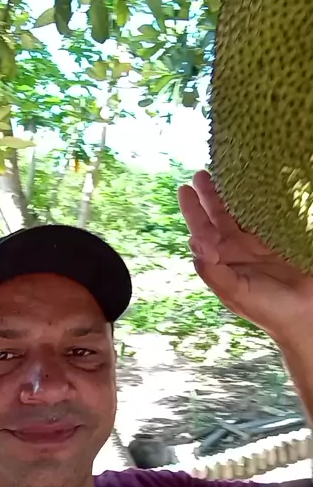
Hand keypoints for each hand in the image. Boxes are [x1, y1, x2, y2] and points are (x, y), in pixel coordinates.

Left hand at [178, 170, 312, 346]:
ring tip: (225, 171)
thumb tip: (194, 241)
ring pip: (242, 210)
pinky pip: (268, 212)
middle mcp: (238, 247)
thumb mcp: (234, 292)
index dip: (193, 210)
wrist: (306, 315)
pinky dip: (262, 199)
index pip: (202, 230)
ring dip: (233, 192)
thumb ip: (212, 270)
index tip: (184, 189)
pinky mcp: (282, 236)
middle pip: (219, 215)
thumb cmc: (268, 309)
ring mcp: (260, 241)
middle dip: (210, 194)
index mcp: (223, 259)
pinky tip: (257, 183)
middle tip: (201, 173)